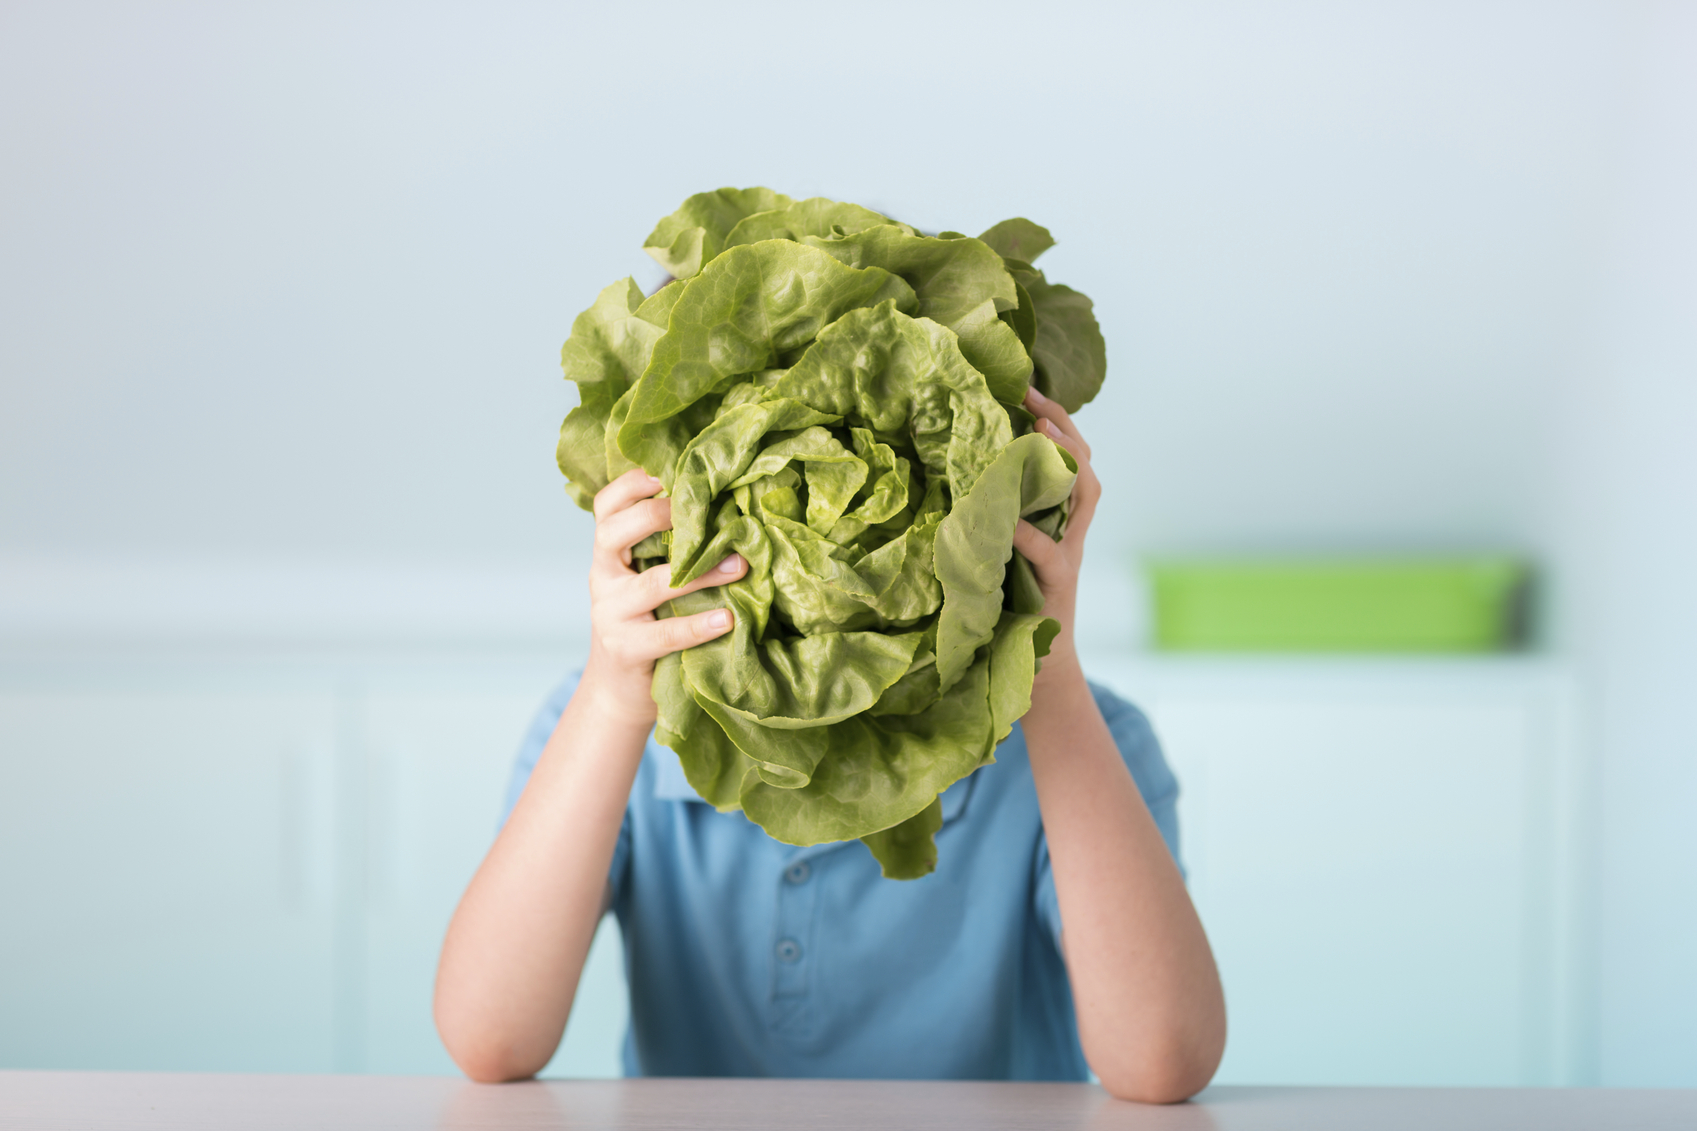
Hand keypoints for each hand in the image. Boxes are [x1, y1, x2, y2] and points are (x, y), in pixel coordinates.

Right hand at [582, 468, 747, 726]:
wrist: (619, 690)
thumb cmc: (648, 621)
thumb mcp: (649, 576)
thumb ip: (670, 547)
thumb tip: (731, 506)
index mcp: (608, 551)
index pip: (607, 504)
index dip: (635, 482)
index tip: (674, 469)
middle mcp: (603, 576)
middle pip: (616, 532)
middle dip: (659, 514)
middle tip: (708, 510)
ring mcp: (610, 614)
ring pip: (653, 583)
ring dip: (700, 572)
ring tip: (740, 565)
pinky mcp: (625, 650)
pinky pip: (664, 634)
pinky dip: (698, 625)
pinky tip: (728, 619)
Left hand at [1011, 386, 1100, 684]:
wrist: (1037, 671)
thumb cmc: (1011, 610)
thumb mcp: (1000, 552)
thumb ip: (989, 518)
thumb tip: (945, 480)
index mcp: (1057, 519)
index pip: (1070, 458)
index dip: (1055, 421)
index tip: (1026, 388)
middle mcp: (1069, 531)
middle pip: (1085, 464)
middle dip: (1063, 426)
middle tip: (1033, 396)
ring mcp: (1068, 556)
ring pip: (1085, 496)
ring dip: (1065, 462)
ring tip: (1038, 435)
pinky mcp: (1056, 586)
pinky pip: (1048, 553)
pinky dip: (1029, 535)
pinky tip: (1007, 519)